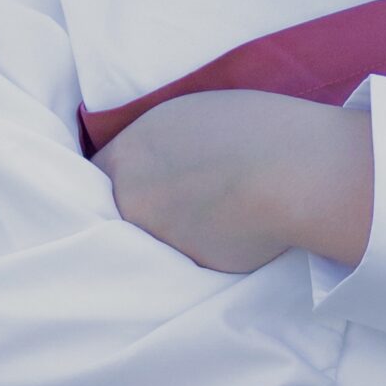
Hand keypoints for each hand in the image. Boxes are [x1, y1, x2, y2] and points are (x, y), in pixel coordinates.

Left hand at [94, 89, 373, 273]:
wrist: (292, 171)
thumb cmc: (255, 127)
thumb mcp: (190, 115)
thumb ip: (157, 143)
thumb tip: (155, 165)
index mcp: (129, 151)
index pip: (93, 173)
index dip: (115, 178)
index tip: (134, 181)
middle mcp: (129, 197)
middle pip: (112, 210)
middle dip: (136, 207)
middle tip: (174, 200)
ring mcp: (155, 238)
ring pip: (146, 241)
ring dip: (164, 234)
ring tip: (206, 217)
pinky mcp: (186, 270)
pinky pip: (181, 261)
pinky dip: (197, 252)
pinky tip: (227, 233)